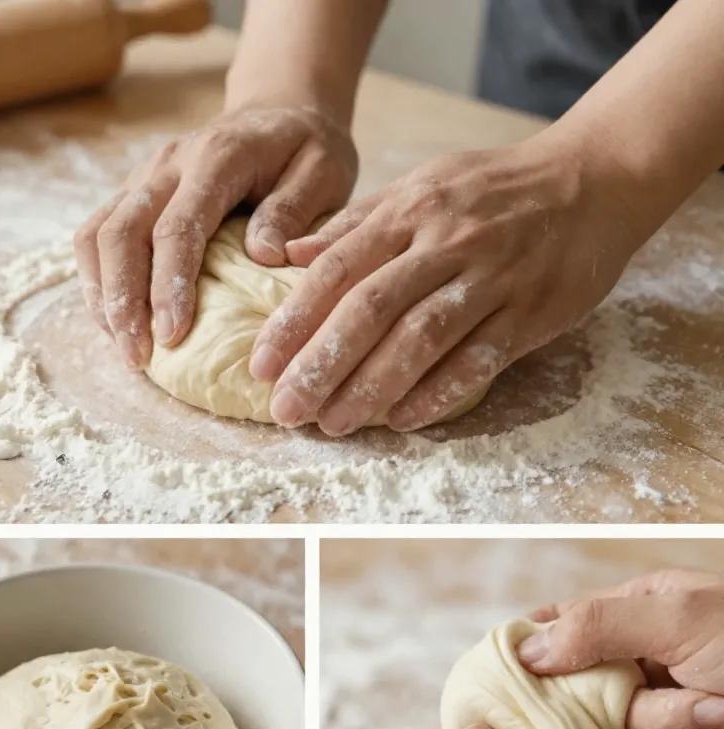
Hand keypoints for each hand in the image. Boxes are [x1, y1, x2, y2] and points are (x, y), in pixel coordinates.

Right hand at [74, 105, 356, 369]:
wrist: (279, 110)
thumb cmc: (306, 149)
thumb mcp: (324, 171)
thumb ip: (294, 210)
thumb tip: (263, 256)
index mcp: (216, 159)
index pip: (178, 227)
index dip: (168, 285)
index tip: (172, 336)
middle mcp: (168, 164)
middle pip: (121, 232)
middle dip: (123, 300)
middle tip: (137, 357)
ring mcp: (145, 177)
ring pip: (98, 234)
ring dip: (103, 295)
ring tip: (123, 347)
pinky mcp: (135, 193)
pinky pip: (98, 236)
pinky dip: (99, 282)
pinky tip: (116, 322)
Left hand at [250, 126, 643, 434]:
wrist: (593, 178)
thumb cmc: (495, 190)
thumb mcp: (422, 186)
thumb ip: (356, 224)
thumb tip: (288, 255)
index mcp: (411, 210)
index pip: (338, 268)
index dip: (295, 320)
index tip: (261, 364)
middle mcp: (446, 242)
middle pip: (371, 307)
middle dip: (321, 363)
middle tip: (286, 410)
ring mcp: (492, 277)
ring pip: (421, 336)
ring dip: (372, 385)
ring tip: (333, 424)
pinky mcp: (531, 311)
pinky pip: (480, 356)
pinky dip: (440, 390)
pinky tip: (404, 419)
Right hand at [522, 568, 723, 728]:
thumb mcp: (678, 620)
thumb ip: (597, 627)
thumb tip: (525, 650)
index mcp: (643, 604)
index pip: (565, 622)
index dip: (534, 648)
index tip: (504, 676)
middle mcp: (650, 649)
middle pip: (590, 689)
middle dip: (629, 705)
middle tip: (665, 698)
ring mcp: (666, 697)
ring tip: (714, 715)